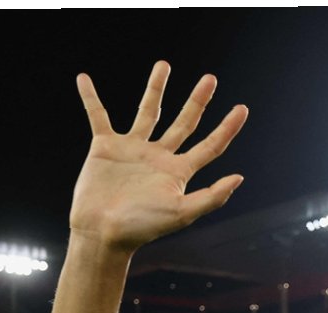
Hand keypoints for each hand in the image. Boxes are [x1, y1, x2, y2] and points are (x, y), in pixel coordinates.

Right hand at [70, 61, 248, 250]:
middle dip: (198, 101)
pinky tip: (84, 79)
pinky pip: (98, 116)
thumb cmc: (142, 227)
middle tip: (210, 79)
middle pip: (184, 122)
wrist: (102, 232)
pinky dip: (90, 98)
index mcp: (178, 171)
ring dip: (155, 89)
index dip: (227, 128)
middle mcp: (159, 157)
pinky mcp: (106, 147)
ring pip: (148, 112)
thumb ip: (211, 197)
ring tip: (164, 65)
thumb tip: (239, 177)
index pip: (210, 145)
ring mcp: (132, 149)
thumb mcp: (181, 213)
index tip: (243, 108)